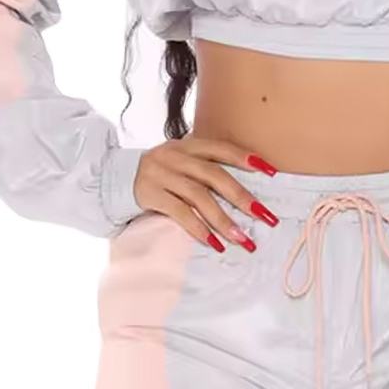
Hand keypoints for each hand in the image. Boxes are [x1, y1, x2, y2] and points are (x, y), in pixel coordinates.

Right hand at [133, 135, 278, 252]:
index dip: (246, 158)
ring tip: (243, 239)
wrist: (116, 176)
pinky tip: (215, 243)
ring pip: (199, 197)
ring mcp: (162, 175)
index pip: (221, 148)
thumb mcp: (180, 159)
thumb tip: (245, 190)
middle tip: (266, 216)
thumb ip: (205, 166)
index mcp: (187, 144)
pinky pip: (179, 213)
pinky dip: (199, 229)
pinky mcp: (151, 195)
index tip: (271, 172)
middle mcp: (175, 156)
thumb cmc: (160, 171)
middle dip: (243, 197)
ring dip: (224, 220)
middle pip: (215, 175)